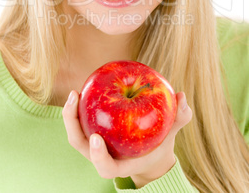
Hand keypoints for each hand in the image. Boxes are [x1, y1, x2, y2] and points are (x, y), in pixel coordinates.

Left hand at [62, 90, 191, 187]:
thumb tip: (182, 97)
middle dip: (72, 124)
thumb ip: (179, 117)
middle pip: (80, 145)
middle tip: (75, 98)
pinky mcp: (92, 130)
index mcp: (121, 164)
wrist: (149, 150)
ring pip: (75, 131)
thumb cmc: (160, 143)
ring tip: (76, 91)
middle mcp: (103, 155)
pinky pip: (82, 119)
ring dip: (71, 113)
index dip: (99, 157)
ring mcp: (95, 143)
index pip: (105, 167)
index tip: (97, 139)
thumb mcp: (172, 132)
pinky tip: (85, 86)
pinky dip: (80, 105)